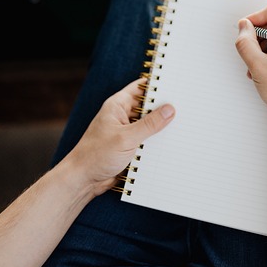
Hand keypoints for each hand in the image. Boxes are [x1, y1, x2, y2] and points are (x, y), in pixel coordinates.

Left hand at [66, 80, 174, 195]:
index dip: (156, 86)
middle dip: (162, 108)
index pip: (140, 88)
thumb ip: (149, 124)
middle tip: (183, 107)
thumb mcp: (126, 138)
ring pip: (148, 124)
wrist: (83, 181)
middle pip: (147, 107)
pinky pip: (147, 139)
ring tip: (181, 125)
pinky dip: (156, 141)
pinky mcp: (129, 146)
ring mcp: (126, 131)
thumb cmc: (96, 155)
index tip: (175, 86)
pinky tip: (170, 143)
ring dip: (160, 127)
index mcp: (117, 106)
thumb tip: (169, 110)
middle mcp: (122, 116)